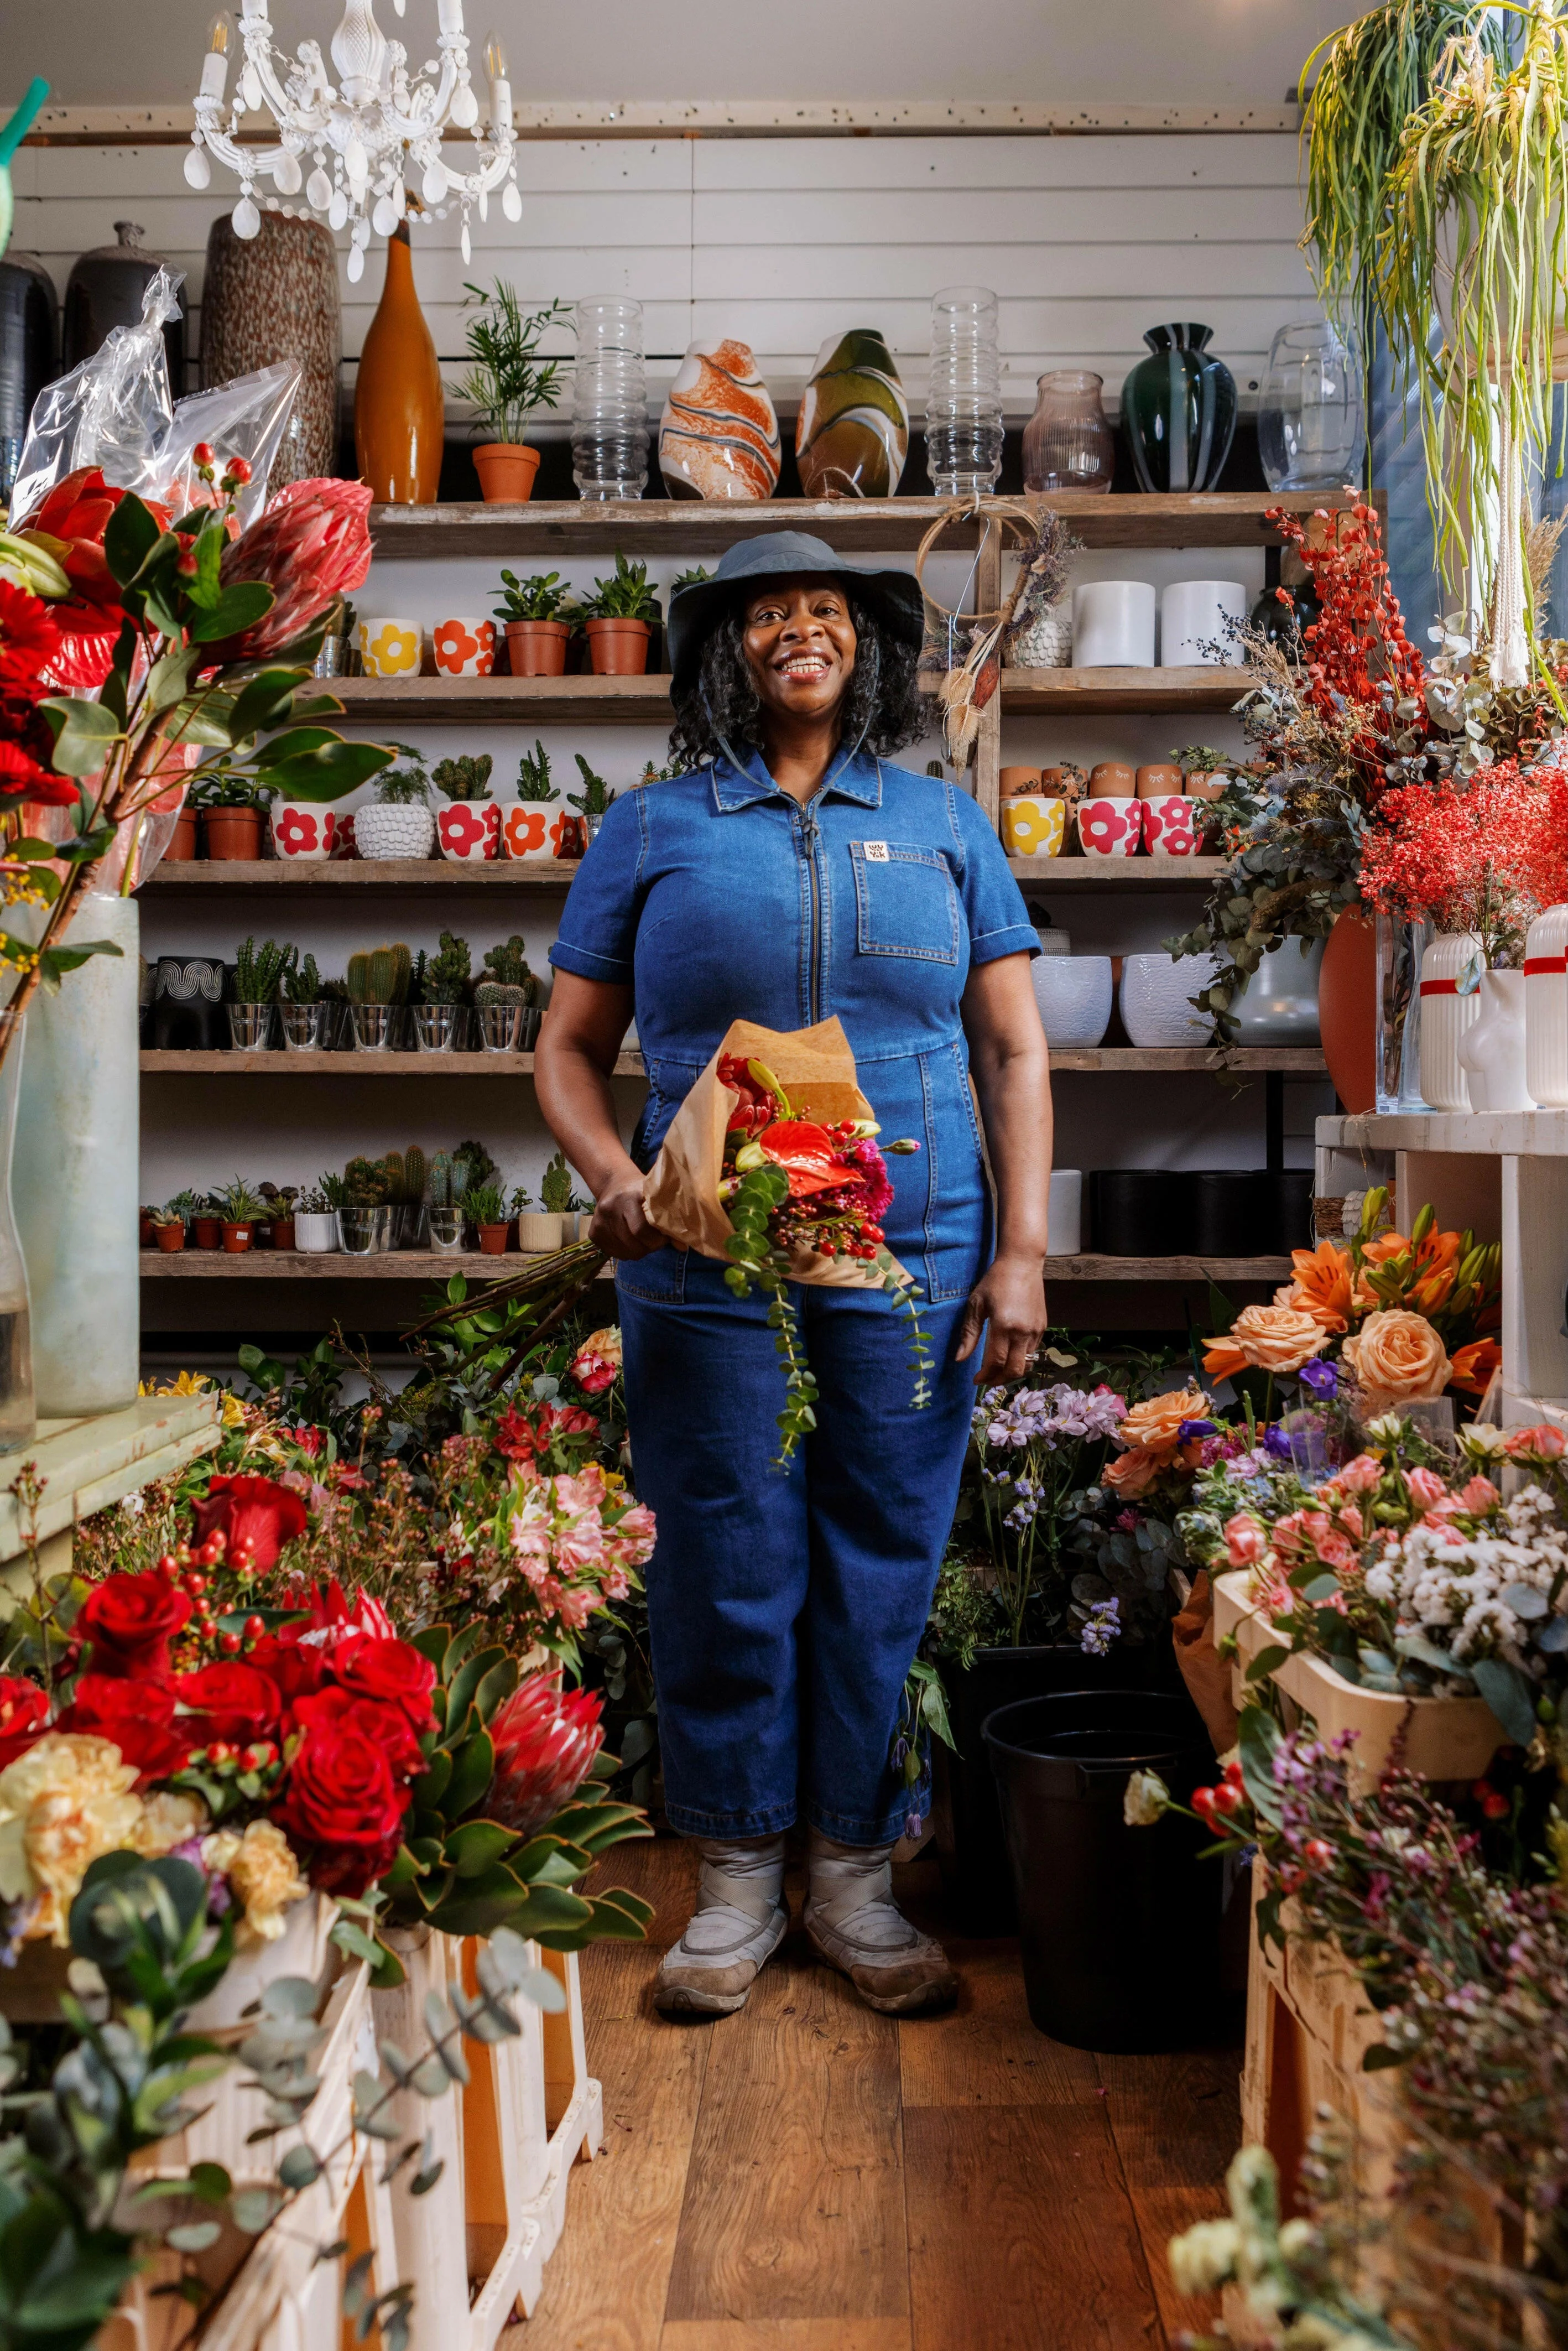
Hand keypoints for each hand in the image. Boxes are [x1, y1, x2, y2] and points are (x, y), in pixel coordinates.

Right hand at [589, 1171, 667, 1260]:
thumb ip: (669, 1221)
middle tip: (655, 1242)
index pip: (640, 1229)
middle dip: (649, 1247)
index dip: (656, 1240)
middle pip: (632, 1244)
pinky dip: (626, 1251)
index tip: (664, 1238)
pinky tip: (630, 1240)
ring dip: (638, 1250)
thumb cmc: (642, 1192)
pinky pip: (614, 1253)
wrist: (614, 1184)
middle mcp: (609, 1208)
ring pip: (624, 1252)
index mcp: (627, 1197)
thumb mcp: (656, 1199)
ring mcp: (598, 1221)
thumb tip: (683, 1247)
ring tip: (643, 1240)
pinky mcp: (593, 1233)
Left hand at [954, 1250, 1047, 1385]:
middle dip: (999, 1380)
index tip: (976, 1380)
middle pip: (1015, 1370)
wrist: (1022, 1264)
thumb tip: (959, 1359)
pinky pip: (1033, 1352)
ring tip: (997, 1371)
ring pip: (1027, 1364)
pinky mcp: (1043, 1327)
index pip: (996, 1362)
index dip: (985, 1376)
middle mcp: (1023, 1332)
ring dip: (1011, 1372)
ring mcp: (1036, 1331)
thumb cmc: (995, 1281)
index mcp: (1004, 1325)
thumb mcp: (976, 1305)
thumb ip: (969, 1334)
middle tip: (986, 1380)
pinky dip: (1021, 1360)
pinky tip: (1009, 1355)